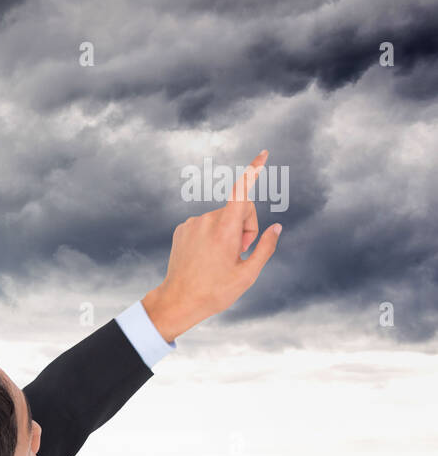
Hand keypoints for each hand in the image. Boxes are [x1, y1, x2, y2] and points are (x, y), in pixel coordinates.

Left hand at [141, 150, 282, 341]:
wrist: (177, 301)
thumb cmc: (215, 291)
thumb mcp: (248, 274)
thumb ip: (266, 247)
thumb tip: (277, 227)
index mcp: (224, 229)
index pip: (241, 191)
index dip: (254, 171)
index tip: (263, 154)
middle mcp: (206, 220)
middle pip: (239, 208)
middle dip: (246, 225)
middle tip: (240, 252)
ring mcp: (191, 223)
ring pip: (223, 217)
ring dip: (229, 231)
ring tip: (222, 257)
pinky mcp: (182, 229)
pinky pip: (207, 224)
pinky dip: (213, 235)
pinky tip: (208, 255)